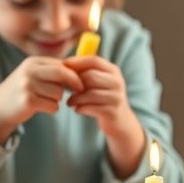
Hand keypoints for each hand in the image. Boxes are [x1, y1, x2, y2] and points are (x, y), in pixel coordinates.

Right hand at [0, 57, 83, 145]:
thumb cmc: (23, 90)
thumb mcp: (34, 74)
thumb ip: (53, 70)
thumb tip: (82, 69)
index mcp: (33, 62)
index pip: (62, 65)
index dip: (75, 75)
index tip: (81, 83)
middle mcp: (29, 71)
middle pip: (62, 74)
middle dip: (73, 84)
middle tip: (78, 91)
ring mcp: (27, 85)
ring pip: (59, 93)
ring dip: (58, 99)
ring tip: (45, 100)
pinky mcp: (27, 101)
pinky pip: (53, 105)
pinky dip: (52, 109)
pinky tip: (41, 107)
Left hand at [65, 56, 145, 177]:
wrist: (120, 121)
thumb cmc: (103, 98)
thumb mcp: (99, 82)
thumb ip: (86, 72)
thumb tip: (64, 64)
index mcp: (113, 71)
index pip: (94, 60)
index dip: (77, 62)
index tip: (63, 66)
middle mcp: (117, 82)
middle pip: (90, 76)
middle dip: (75, 83)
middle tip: (67, 90)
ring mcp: (116, 97)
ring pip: (89, 93)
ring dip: (75, 98)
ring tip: (70, 102)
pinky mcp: (112, 112)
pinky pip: (90, 107)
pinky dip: (80, 108)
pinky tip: (77, 109)